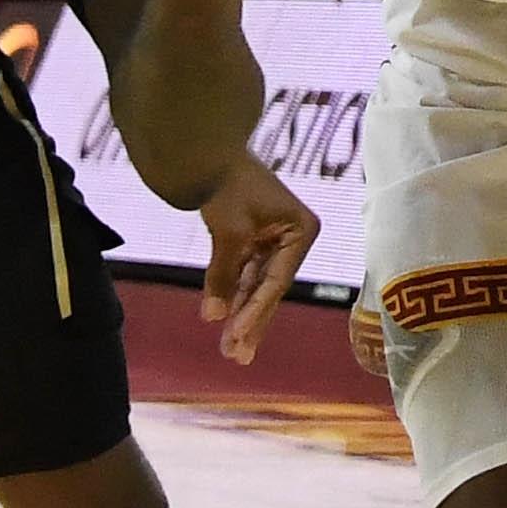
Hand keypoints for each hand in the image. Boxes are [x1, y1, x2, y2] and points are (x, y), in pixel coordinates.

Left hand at [197, 157, 318, 363]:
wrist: (204, 151)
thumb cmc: (225, 184)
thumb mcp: (229, 232)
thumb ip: (224, 275)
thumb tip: (214, 317)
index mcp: (301, 230)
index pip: (276, 281)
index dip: (255, 312)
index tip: (236, 339)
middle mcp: (293, 237)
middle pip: (270, 288)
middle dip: (251, 321)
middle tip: (236, 356)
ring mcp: (275, 239)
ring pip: (256, 284)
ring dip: (240, 312)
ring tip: (230, 348)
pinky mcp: (254, 238)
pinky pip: (244, 273)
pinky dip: (231, 292)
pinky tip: (221, 318)